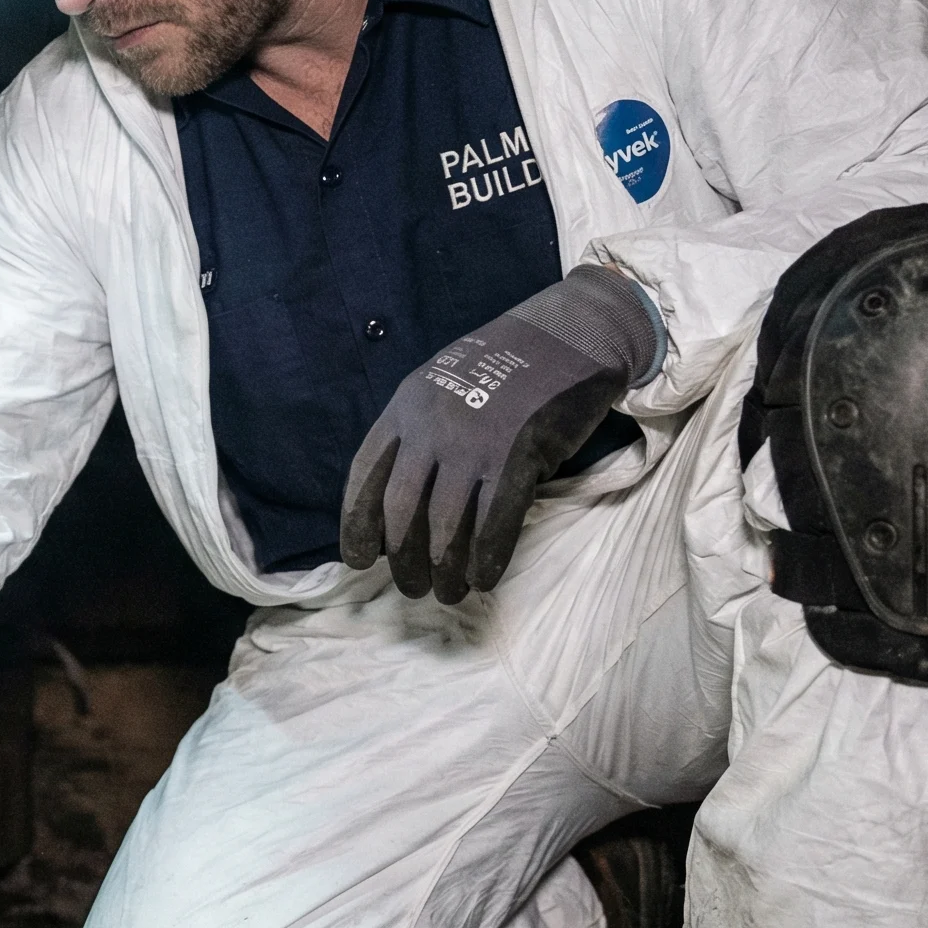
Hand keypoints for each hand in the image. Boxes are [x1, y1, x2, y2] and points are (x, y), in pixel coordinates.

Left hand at [340, 266, 659, 602]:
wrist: (569, 334)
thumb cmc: (506, 366)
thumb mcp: (442, 385)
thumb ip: (420, 433)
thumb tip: (402, 503)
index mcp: (405, 408)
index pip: (365, 477)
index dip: (358, 524)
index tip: (359, 559)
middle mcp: (432, 428)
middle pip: (403, 512)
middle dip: (403, 559)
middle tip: (412, 588)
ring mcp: (474, 444)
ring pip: (446, 527)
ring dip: (444, 570)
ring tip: (448, 592)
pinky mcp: (518, 458)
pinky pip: (494, 524)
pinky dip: (486, 560)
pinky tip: (484, 579)